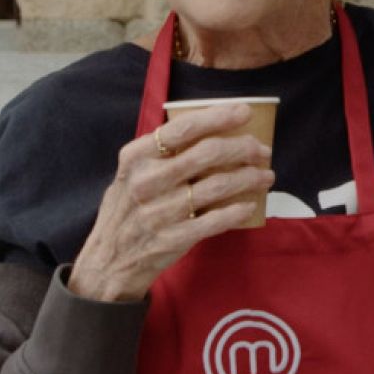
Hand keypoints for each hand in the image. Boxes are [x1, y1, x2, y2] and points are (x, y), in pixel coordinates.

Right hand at [68, 103, 273, 301]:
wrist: (108, 262)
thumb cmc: (128, 209)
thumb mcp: (131, 174)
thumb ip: (161, 153)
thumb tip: (212, 129)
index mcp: (136, 157)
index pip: (183, 128)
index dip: (218, 116)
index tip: (245, 111)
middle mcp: (146, 181)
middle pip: (207, 153)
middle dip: (243, 148)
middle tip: (262, 150)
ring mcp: (159, 212)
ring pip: (217, 185)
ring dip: (249, 178)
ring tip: (265, 175)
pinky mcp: (171, 239)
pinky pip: (214, 221)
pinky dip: (237, 211)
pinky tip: (250, 205)